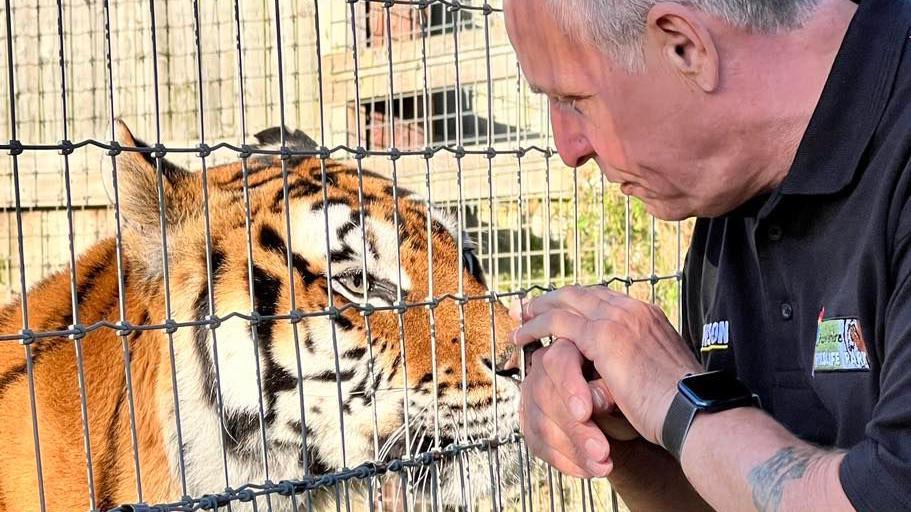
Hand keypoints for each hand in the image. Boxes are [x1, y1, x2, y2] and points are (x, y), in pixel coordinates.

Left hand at [512, 286, 701, 446]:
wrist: (694, 412)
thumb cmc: (679, 406)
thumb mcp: (658, 372)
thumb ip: (637, 361)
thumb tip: (619, 369)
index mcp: (648, 314)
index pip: (603, 298)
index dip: (576, 302)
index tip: (557, 308)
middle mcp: (633, 308)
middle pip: (582, 293)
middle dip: (552, 298)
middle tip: (528, 305)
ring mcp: (619, 318)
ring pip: (566, 302)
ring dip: (538, 310)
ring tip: (518, 317)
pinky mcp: (603, 336)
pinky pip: (558, 323)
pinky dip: (536, 327)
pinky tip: (522, 337)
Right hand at [518, 338, 619, 476]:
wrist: (633, 414)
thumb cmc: (632, 390)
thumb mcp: (627, 383)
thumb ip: (610, 385)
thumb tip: (597, 399)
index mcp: (571, 347)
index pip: (557, 361)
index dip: (568, 387)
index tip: (585, 413)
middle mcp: (545, 367)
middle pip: (545, 395)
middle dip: (574, 428)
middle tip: (601, 450)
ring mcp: (533, 393)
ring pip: (540, 423)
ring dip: (573, 449)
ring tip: (602, 463)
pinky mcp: (531, 420)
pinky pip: (537, 443)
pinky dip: (564, 460)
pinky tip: (587, 467)